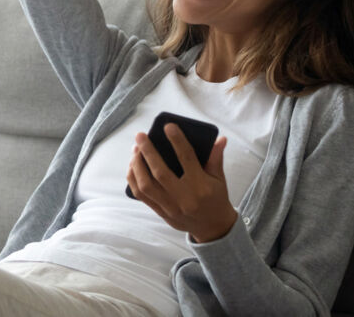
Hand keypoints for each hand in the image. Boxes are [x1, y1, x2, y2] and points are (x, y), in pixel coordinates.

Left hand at [125, 123, 236, 242]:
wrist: (213, 228)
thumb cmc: (216, 198)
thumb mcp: (219, 179)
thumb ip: (216, 158)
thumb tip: (220, 138)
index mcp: (200, 186)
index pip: (187, 159)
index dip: (177, 141)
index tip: (168, 126)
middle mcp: (184, 198)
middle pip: (160, 172)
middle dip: (147, 151)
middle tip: (140, 136)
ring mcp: (170, 207)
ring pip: (146, 185)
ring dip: (137, 165)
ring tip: (135, 150)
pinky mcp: (161, 213)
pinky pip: (141, 196)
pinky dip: (133, 179)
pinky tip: (133, 167)